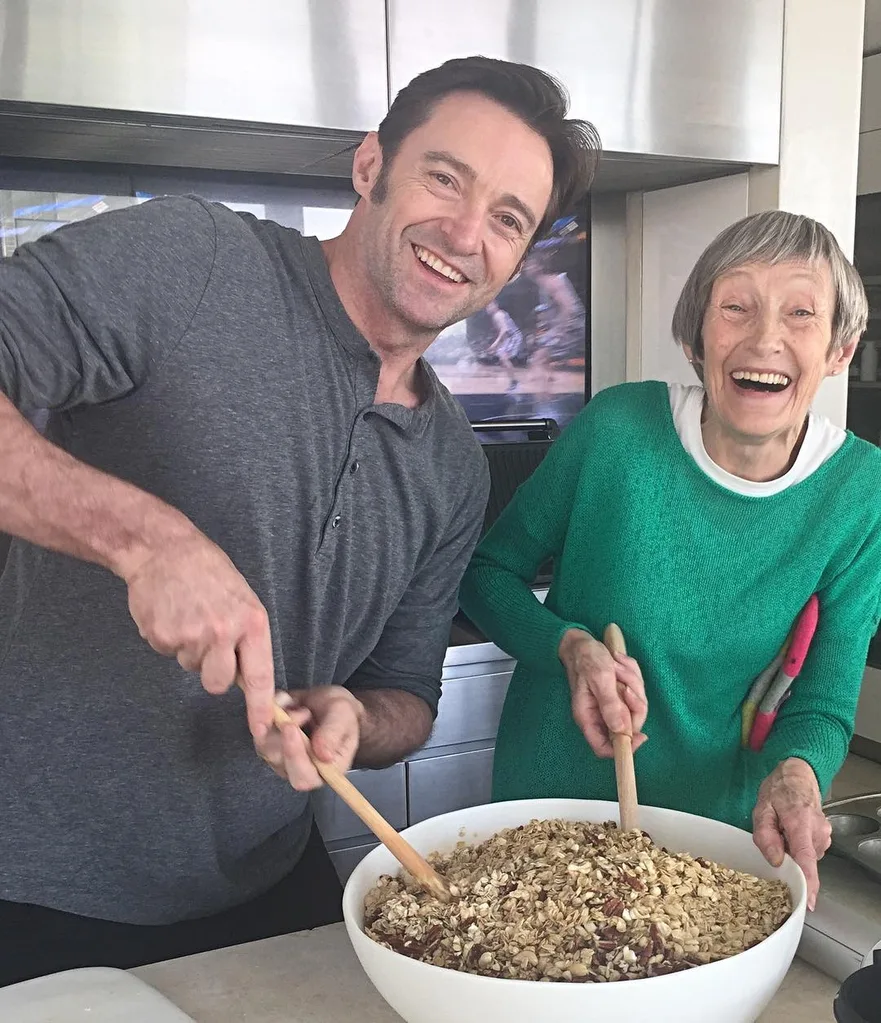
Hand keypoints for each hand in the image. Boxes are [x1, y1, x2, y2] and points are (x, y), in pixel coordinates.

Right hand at [124, 528, 274, 740]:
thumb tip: (247, 678)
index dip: (260, 707)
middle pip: (218, 684)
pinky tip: (171, 613)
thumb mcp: (242, 599)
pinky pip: (168, 653)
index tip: (262, 729)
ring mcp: (191, 636)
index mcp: (251, 622)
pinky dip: (169, 639)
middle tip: (207, 640)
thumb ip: (246, 637)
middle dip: (212, 672)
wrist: (164, 550)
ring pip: (192, 668)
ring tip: (189, 616)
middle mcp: (224, 632)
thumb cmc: (208, 572)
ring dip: (190, 651)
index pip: (260, 676)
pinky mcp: (162, 637)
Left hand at [255, 686, 364, 790]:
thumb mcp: (344, 717)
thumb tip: (324, 756)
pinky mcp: (266, 741)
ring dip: (280, 719)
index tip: (291, 728)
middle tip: (300, 711)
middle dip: (284, 734)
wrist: (327, 703)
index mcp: (322, 772)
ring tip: (302, 707)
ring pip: (264, 745)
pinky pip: (259, 727)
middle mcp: (296, 769)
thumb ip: (334, 734)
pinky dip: (272, 710)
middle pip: (277, 761)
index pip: (303, 778)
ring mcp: (278, 756)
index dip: (294, 756)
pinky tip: (290, 701)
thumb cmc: (341, 714)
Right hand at [558, 629, 647, 757]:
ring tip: (617, 665)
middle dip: (633, 701)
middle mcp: (600, 715)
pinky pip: (636, 692)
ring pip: (636, 706)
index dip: (624, 748)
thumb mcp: (600, 678)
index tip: (641, 736)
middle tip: (624, 682)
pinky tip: (619, 663)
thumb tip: (622, 731)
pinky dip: (632, 675)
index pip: (604, 748)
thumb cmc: (586, 659)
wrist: (582, 642)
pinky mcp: (620, 694)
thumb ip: (610, 704)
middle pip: (629, 726)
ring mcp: (612, 705)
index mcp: (589, 717)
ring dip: (632, 682)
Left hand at [752, 757, 830, 910]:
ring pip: (805, 857)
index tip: (808, 902)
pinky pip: (809, 851)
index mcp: (800, 823)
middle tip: (775, 838)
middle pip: (803, 860)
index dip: (808, 882)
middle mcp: (817, 831)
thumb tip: (776, 860)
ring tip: (782, 830)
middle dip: (788, 859)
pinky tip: (790, 833)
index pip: (806, 859)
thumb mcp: (762, 808)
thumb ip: (766, 835)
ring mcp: (824, 835)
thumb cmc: (779, 789)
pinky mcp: (824, 838)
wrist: (799, 774)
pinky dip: (798, 848)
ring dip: (792, 851)